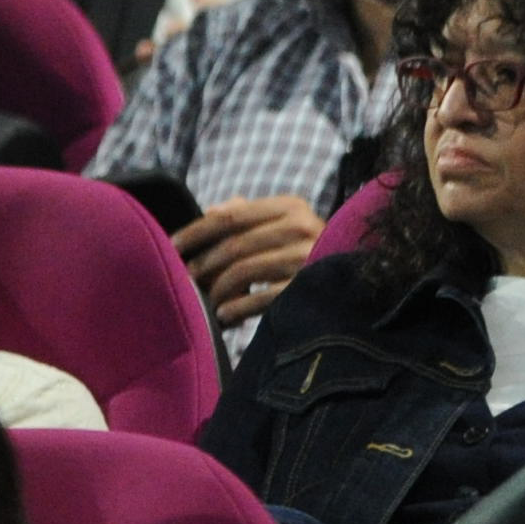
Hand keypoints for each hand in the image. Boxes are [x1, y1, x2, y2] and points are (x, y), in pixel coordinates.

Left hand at [175, 196, 320, 327]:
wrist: (351, 282)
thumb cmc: (304, 251)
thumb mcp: (283, 224)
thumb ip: (247, 214)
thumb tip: (213, 210)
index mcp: (290, 206)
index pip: (231, 216)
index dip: (197, 231)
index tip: (173, 246)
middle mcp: (301, 227)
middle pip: (234, 245)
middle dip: (204, 265)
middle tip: (186, 281)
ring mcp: (306, 258)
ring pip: (243, 271)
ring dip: (217, 290)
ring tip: (207, 301)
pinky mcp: (306, 288)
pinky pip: (260, 299)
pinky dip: (235, 309)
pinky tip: (224, 316)